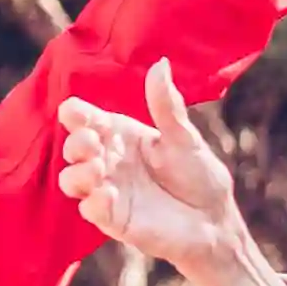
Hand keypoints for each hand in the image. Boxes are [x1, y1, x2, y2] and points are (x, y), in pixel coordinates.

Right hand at [53, 65, 280, 285]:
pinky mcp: (114, 219)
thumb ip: (166, 106)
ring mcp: (108, 190)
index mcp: (120, 135)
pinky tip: (110, 195)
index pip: (85, 119)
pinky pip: (90, 210)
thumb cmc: (199, 176)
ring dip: (78, 173)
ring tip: (99, 169)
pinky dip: (94, 202)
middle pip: (73, 148)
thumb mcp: (184, 138)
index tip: (78, 114)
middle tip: (93, 142)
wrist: (215, 221)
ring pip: (71, 180)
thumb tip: (160, 64)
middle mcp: (108, 161)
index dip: (76, 114)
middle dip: (76, 143)